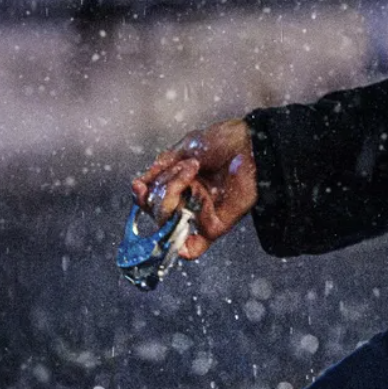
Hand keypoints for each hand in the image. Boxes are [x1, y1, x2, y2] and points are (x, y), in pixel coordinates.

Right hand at [131, 118, 256, 260]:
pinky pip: (194, 247)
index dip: (141, 195)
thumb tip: (137, 187)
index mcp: (177, 184)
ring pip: (168, 222)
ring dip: (173, 192)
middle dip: (164, 186)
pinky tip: (180, 227)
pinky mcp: (215, 226)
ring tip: (192, 170)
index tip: (139, 186)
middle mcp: (186, 201)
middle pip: (156, 210)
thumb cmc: (222, 141)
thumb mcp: (184, 149)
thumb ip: (160, 170)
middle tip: (185, 167)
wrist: (250, 142)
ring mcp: (199, 215)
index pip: (149, 199)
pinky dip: (183, 245)